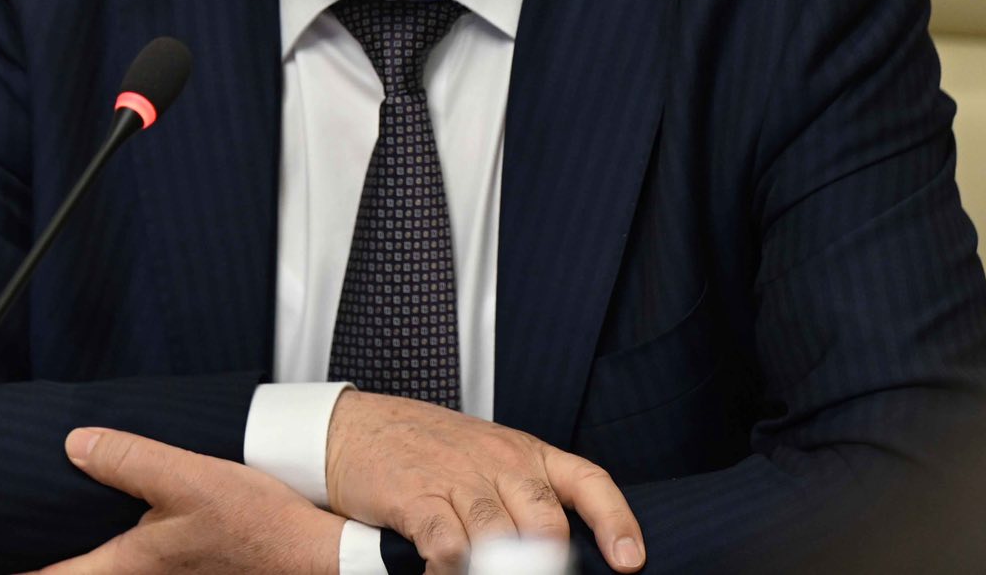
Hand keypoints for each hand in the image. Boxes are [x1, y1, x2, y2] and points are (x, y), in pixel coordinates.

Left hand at [27, 427, 343, 574]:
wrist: (316, 554)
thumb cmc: (258, 527)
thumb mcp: (187, 478)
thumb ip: (128, 461)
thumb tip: (76, 444)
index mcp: (129, 566)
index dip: (22, 569)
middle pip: (81, 573)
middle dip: (51, 558)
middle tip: (18, 537)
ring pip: (110, 566)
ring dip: (87, 551)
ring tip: (63, 527)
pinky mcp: (191, 568)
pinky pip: (140, 559)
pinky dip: (121, 542)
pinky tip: (129, 516)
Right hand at [324, 391, 644, 573]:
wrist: (355, 426)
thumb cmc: (427, 449)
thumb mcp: (487, 459)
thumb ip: (524, 497)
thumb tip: (556, 552)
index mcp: (525, 452)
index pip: (588, 481)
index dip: (615, 522)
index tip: (630, 562)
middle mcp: (499, 461)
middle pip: (546, 523)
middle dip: (547, 566)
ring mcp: (457, 476)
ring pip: (500, 540)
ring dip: (499, 572)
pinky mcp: (417, 494)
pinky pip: (448, 545)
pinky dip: (452, 571)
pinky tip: (445, 574)